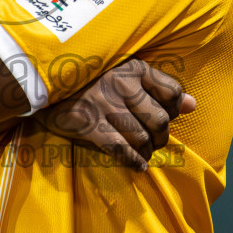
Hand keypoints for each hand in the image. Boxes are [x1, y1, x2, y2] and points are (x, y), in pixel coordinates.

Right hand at [34, 57, 194, 171]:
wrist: (39, 80)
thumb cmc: (85, 76)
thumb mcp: (122, 71)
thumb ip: (157, 86)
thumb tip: (193, 105)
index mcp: (132, 67)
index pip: (172, 92)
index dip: (174, 110)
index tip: (165, 116)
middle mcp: (121, 84)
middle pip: (160, 120)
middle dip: (162, 137)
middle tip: (156, 141)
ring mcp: (104, 105)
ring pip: (142, 138)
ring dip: (148, 151)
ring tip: (144, 152)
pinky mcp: (89, 125)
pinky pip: (121, 150)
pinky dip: (133, 161)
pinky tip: (136, 165)